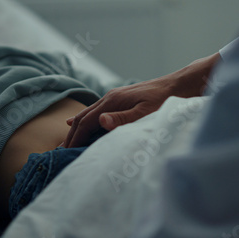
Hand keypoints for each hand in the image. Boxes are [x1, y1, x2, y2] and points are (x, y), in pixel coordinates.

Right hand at [63, 52, 219, 147]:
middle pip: (83, 117)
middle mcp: (110, 97)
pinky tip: (78, 122)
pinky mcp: (120, 98)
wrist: (177, 85)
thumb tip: (101, 121)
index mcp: (113, 101)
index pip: (87, 122)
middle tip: (61, 151)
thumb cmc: (164, 101)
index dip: (76, 137)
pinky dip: (85, 118)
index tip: (67, 152)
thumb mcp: (145, 113)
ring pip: (88, 113)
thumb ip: (123, 118)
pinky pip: (96, 110)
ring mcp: (114, 96)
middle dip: (72, 134)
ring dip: (76, 127)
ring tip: (67, 141)